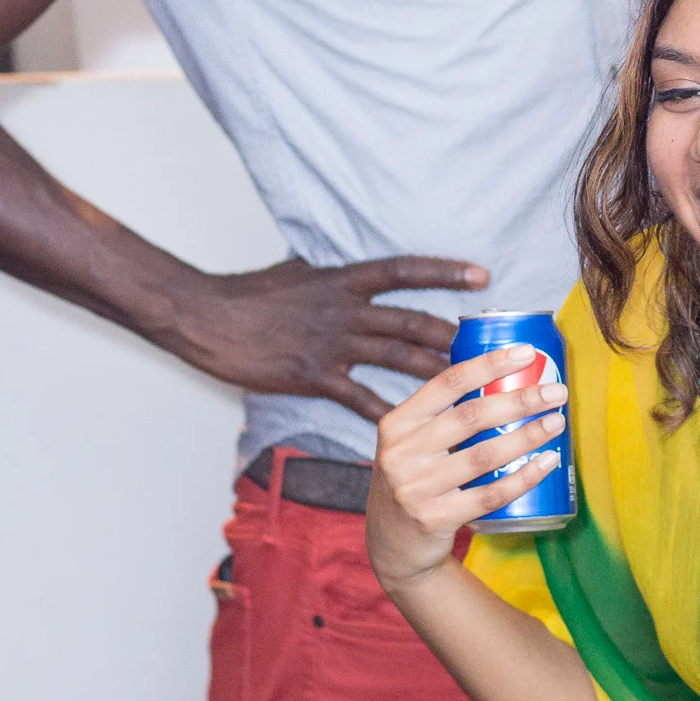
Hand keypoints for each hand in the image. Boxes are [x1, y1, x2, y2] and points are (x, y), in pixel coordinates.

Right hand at [168, 254, 488, 421]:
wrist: (206, 317)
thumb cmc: (249, 293)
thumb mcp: (298, 270)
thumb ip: (334, 275)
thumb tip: (358, 272)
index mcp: (344, 279)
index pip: (405, 271)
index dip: (445, 272)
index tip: (482, 276)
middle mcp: (345, 309)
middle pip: (412, 321)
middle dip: (454, 335)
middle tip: (492, 348)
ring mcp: (332, 344)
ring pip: (397, 359)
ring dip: (437, 374)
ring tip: (472, 388)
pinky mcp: (314, 376)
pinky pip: (361, 398)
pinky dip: (389, 413)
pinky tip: (414, 430)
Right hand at [368, 344, 567, 589]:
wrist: (392, 547)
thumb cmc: (414, 483)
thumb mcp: (410, 445)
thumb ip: (443, 417)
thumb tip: (508, 378)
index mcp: (396, 424)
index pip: (446, 384)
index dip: (488, 364)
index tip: (526, 352)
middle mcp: (401, 454)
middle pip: (470, 417)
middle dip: (519, 399)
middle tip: (556, 391)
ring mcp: (416, 489)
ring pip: (484, 455)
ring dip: (527, 436)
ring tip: (557, 422)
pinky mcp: (435, 519)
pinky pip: (490, 494)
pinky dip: (523, 477)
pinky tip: (547, 462)